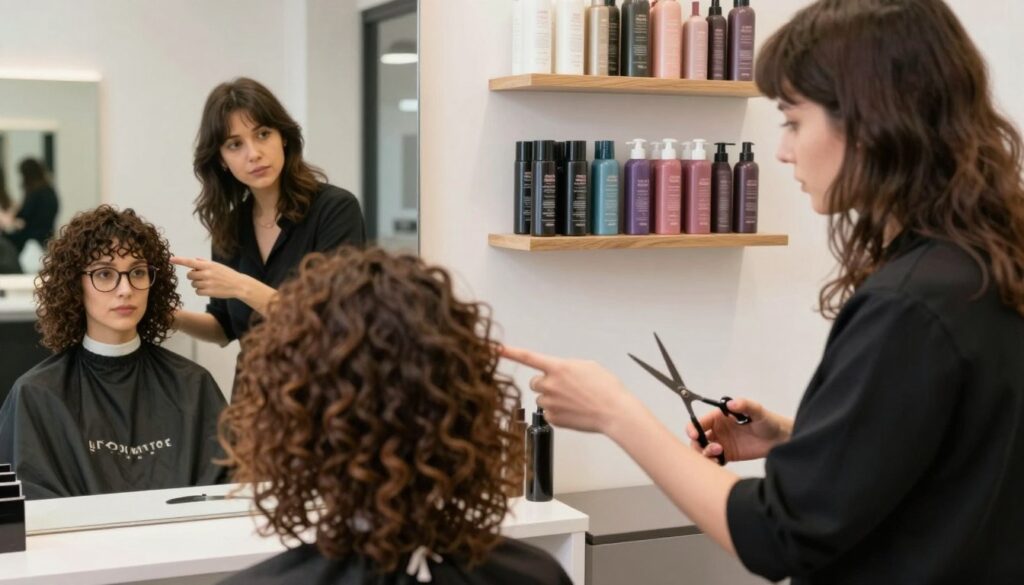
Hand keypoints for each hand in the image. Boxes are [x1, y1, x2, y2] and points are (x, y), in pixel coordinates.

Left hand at [170, 256, 252, 299]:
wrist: (239, 285)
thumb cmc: (227, 274)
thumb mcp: (217, 266)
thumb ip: (205, 263)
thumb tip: (194, 260)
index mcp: (208, 265)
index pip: (190, 262)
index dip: (179, 260)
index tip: (170, 259)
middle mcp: (206, 273)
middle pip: (189, 275)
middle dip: (193, 276)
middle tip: (203, 277)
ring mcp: (207, 283)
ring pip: (193, 284)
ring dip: (198, 284)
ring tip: (209, 284)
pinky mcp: (208, 292)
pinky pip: (197, 292)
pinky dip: (201, 291)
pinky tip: (209, 289)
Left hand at [501, 345, 645, 434]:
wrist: (614, 412)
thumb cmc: (606, 388)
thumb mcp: (587, 366)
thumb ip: (566, 367)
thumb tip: (557, 373)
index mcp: (558, 367)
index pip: (528, 357)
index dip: (510, 352)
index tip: (495, 349)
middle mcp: (550, 384)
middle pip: (535, 382)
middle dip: (545, 383)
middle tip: (563, 387)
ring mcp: (550, 403)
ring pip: (541, 398)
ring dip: (552, 398)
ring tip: (573, 401)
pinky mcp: (553, 419)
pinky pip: (548, 413)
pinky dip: (558, 412)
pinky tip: (573, 411)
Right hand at [686, 398, 792, 462]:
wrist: (780, 439)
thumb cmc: (769, 421)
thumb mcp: (758, 411)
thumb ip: (744, 405)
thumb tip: (731, 404)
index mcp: (719, 416)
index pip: (700, 422)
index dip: (693, 427)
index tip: (694, 434)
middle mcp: (718, 429)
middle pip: (697, 438)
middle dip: (698, 444)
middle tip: (712, 448)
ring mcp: (722, 443)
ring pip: (703, 450)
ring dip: (705, 453)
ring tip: (719, 453)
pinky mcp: (728, 455)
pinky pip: (714, 460)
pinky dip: (712, 462)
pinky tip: (719, 461)